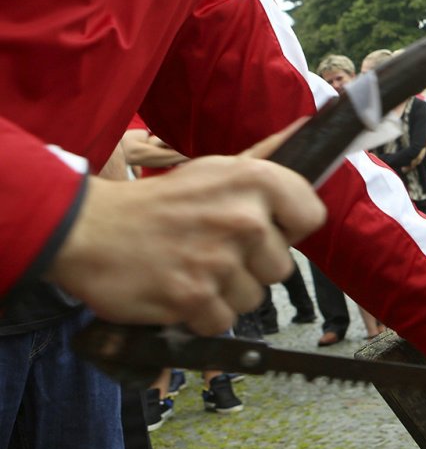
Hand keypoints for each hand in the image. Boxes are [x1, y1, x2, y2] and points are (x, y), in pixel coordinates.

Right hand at [45, 119, 325, 334]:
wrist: (90, 230)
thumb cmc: (160, 202)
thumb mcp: (215, 170)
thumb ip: (264, 158)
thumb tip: (307, 128)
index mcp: (255, 181)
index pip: (312, 217)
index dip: (288, 229)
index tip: (265, 229)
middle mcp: (244, 219)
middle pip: (281, 266)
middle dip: (250, 267)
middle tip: (214, 251)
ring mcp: (220, 260)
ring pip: (253, 297)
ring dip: (225, 292)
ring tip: (194, 269)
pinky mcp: (193, 297)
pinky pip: (222, 320)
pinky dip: (201, 315)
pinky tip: (180, 291)